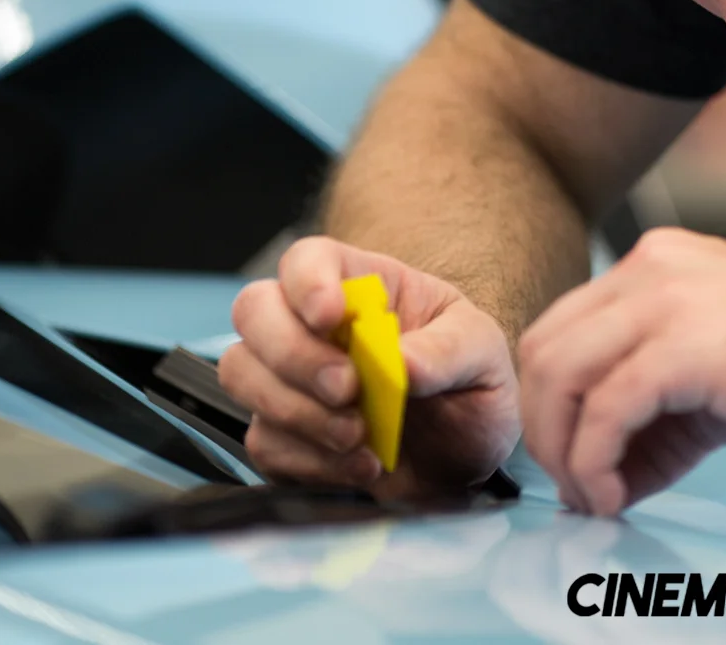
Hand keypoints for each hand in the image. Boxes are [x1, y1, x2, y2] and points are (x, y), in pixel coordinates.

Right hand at [219, 236, 519, 492]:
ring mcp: (291, 382)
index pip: (309, 259)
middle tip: (348, 389)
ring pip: (242, 374)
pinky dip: (310, 460)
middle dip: (292, 353)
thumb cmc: (471, 389)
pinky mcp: (283, 438)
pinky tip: (362, 466)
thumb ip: (449, 351)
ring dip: (297, 410)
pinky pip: (263, 441)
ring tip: (361, 436)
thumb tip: (403, 364)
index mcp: (365, 288)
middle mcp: (316, 328)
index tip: (329, 316)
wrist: (465, 462)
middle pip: (255, 310)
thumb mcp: (483, 356)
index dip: (306, 281)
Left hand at [519, 227, 725, 515]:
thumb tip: (601, 470)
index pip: (561, 329)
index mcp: (656, 262)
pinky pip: (602, 411)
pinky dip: (594, 463)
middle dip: (545, 430)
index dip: (552, 404)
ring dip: (562, 452)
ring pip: (558, 378)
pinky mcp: (684, 346)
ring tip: (595, 495)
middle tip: (577, 486)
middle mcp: (650, 267)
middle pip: (542, 350)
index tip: (574, 459)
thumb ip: (650, 403)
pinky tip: (616, 493)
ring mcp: (664, 300)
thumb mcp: (712, 370)